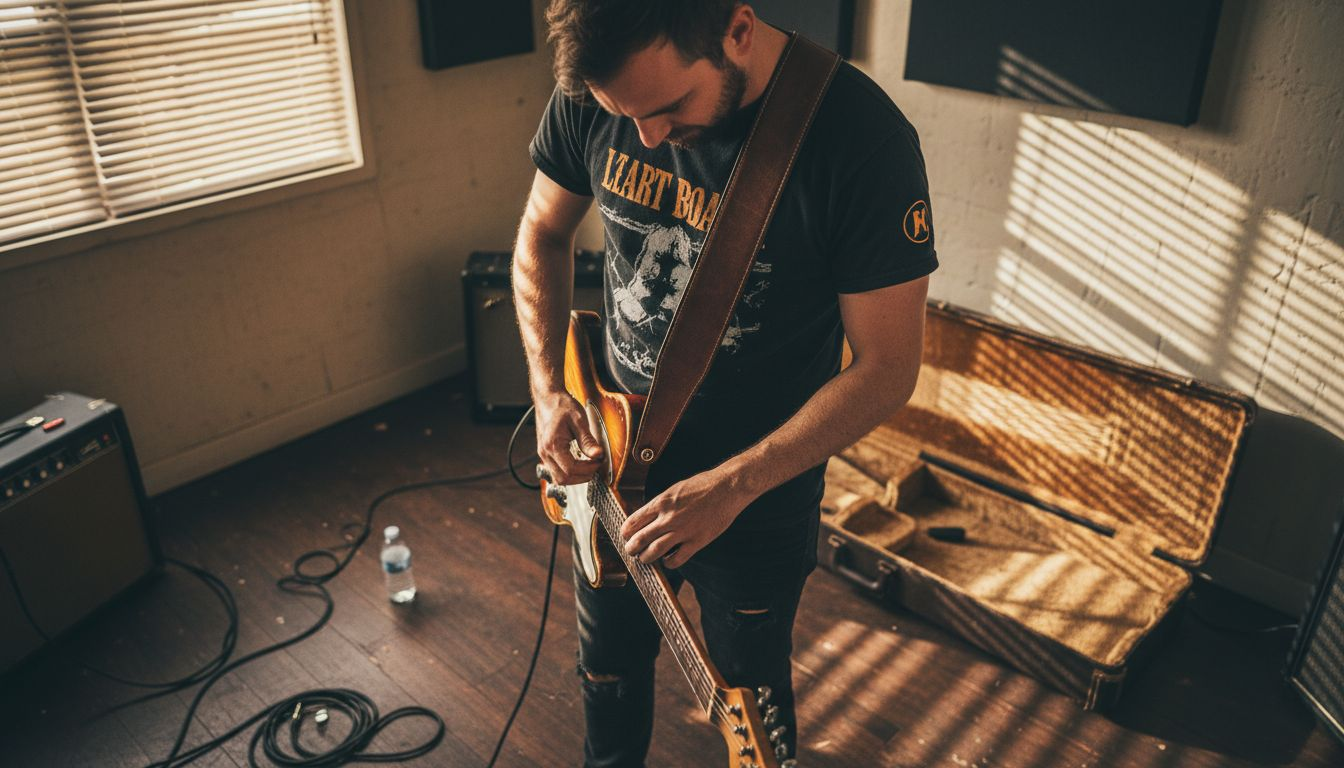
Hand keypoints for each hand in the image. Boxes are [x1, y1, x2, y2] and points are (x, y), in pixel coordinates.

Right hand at [534, 390, 603, 484]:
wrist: (547, 397)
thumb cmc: (562, 406)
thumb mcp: (579, 420)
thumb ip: (588, 440)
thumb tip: (598, 455)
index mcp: (552, 445)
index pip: (570, 469)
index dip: (587, 469)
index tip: (598, 461)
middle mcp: (545, 452)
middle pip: (563, 479)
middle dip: (582, 476)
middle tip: (596, 466)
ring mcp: (543, 454)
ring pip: (558, 478)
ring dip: (575, 477)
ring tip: (589, 466)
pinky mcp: (545, 453)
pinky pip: (556, 471)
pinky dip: (568, 472)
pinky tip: (579, 464)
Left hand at [620, 466, 753, 568]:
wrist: (728, 487)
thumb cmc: (702, 485)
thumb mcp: (674, 489)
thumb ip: (660, 505)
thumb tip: (646, 518)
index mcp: (661, 502)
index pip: (633, 522)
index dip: (626, 532)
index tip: (626, 536)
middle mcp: (669, 517)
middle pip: (640, 540)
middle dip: (631, 549)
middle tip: (631, 551)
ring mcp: (683, 531)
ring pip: (654, 552)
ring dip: (645, 558)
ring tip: (645, 558)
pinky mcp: (697, 541)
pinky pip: (676, 559)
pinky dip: (668, 563)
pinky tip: (668, 561)